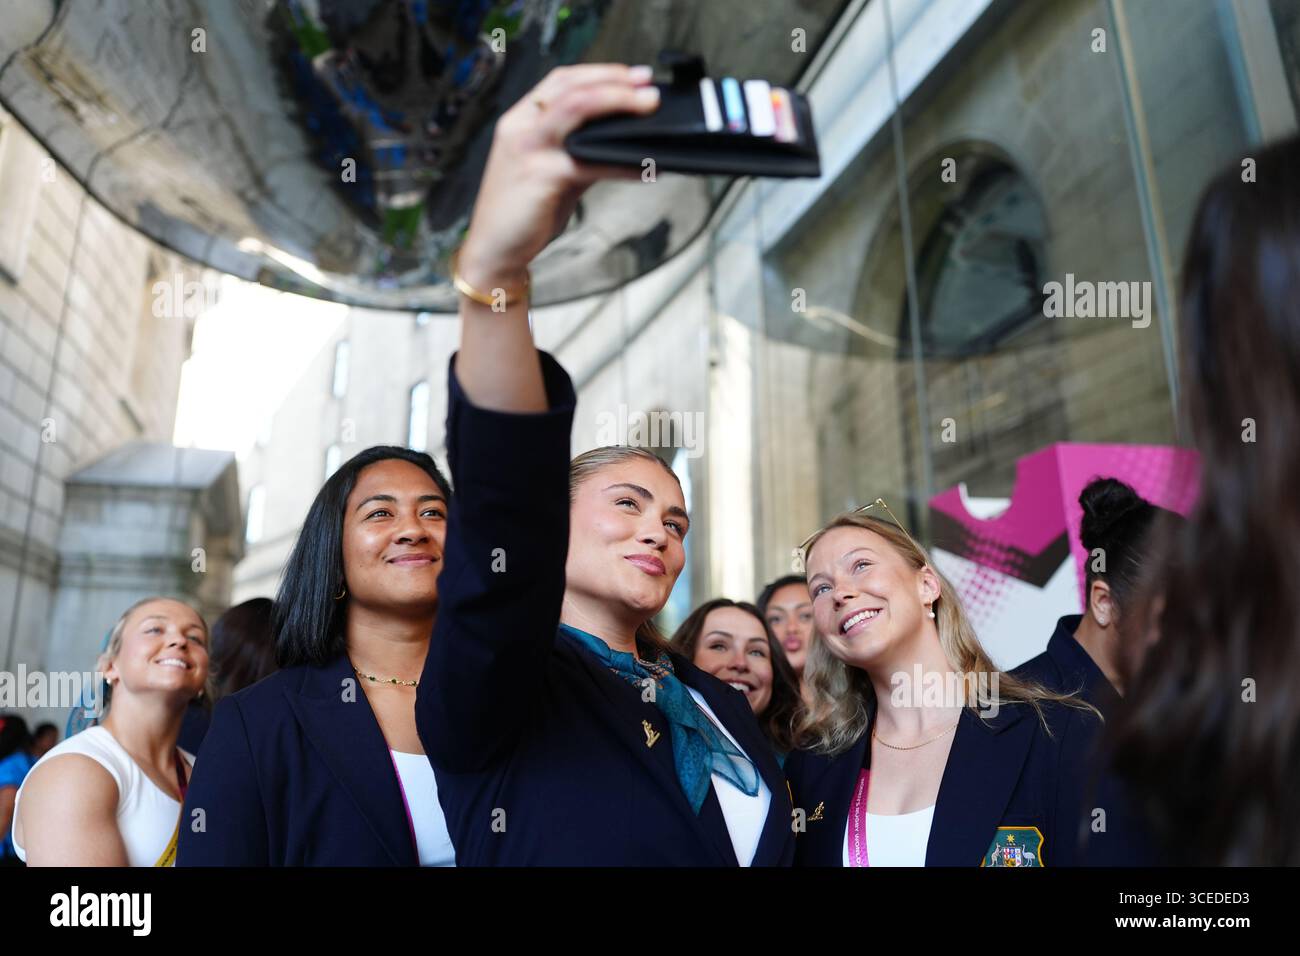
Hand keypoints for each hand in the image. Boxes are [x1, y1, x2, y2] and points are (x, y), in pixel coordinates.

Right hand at [456, 63, 659, 290]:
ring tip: (648, 108)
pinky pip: (591, 161)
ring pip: (578, 108)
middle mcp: (521, 128)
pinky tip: (643, 167)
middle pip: (572, 87)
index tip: (633, 76)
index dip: (600, 73)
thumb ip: (578, 151)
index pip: (562, 81)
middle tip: (648, 86)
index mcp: (520, 120)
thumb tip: (618, 140)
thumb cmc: (522, 213)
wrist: (494, 251)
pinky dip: (623, 162)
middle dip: (615, 81)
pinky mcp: (543, 176)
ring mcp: (530, 149)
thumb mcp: (549, 171)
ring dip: (618, 103)